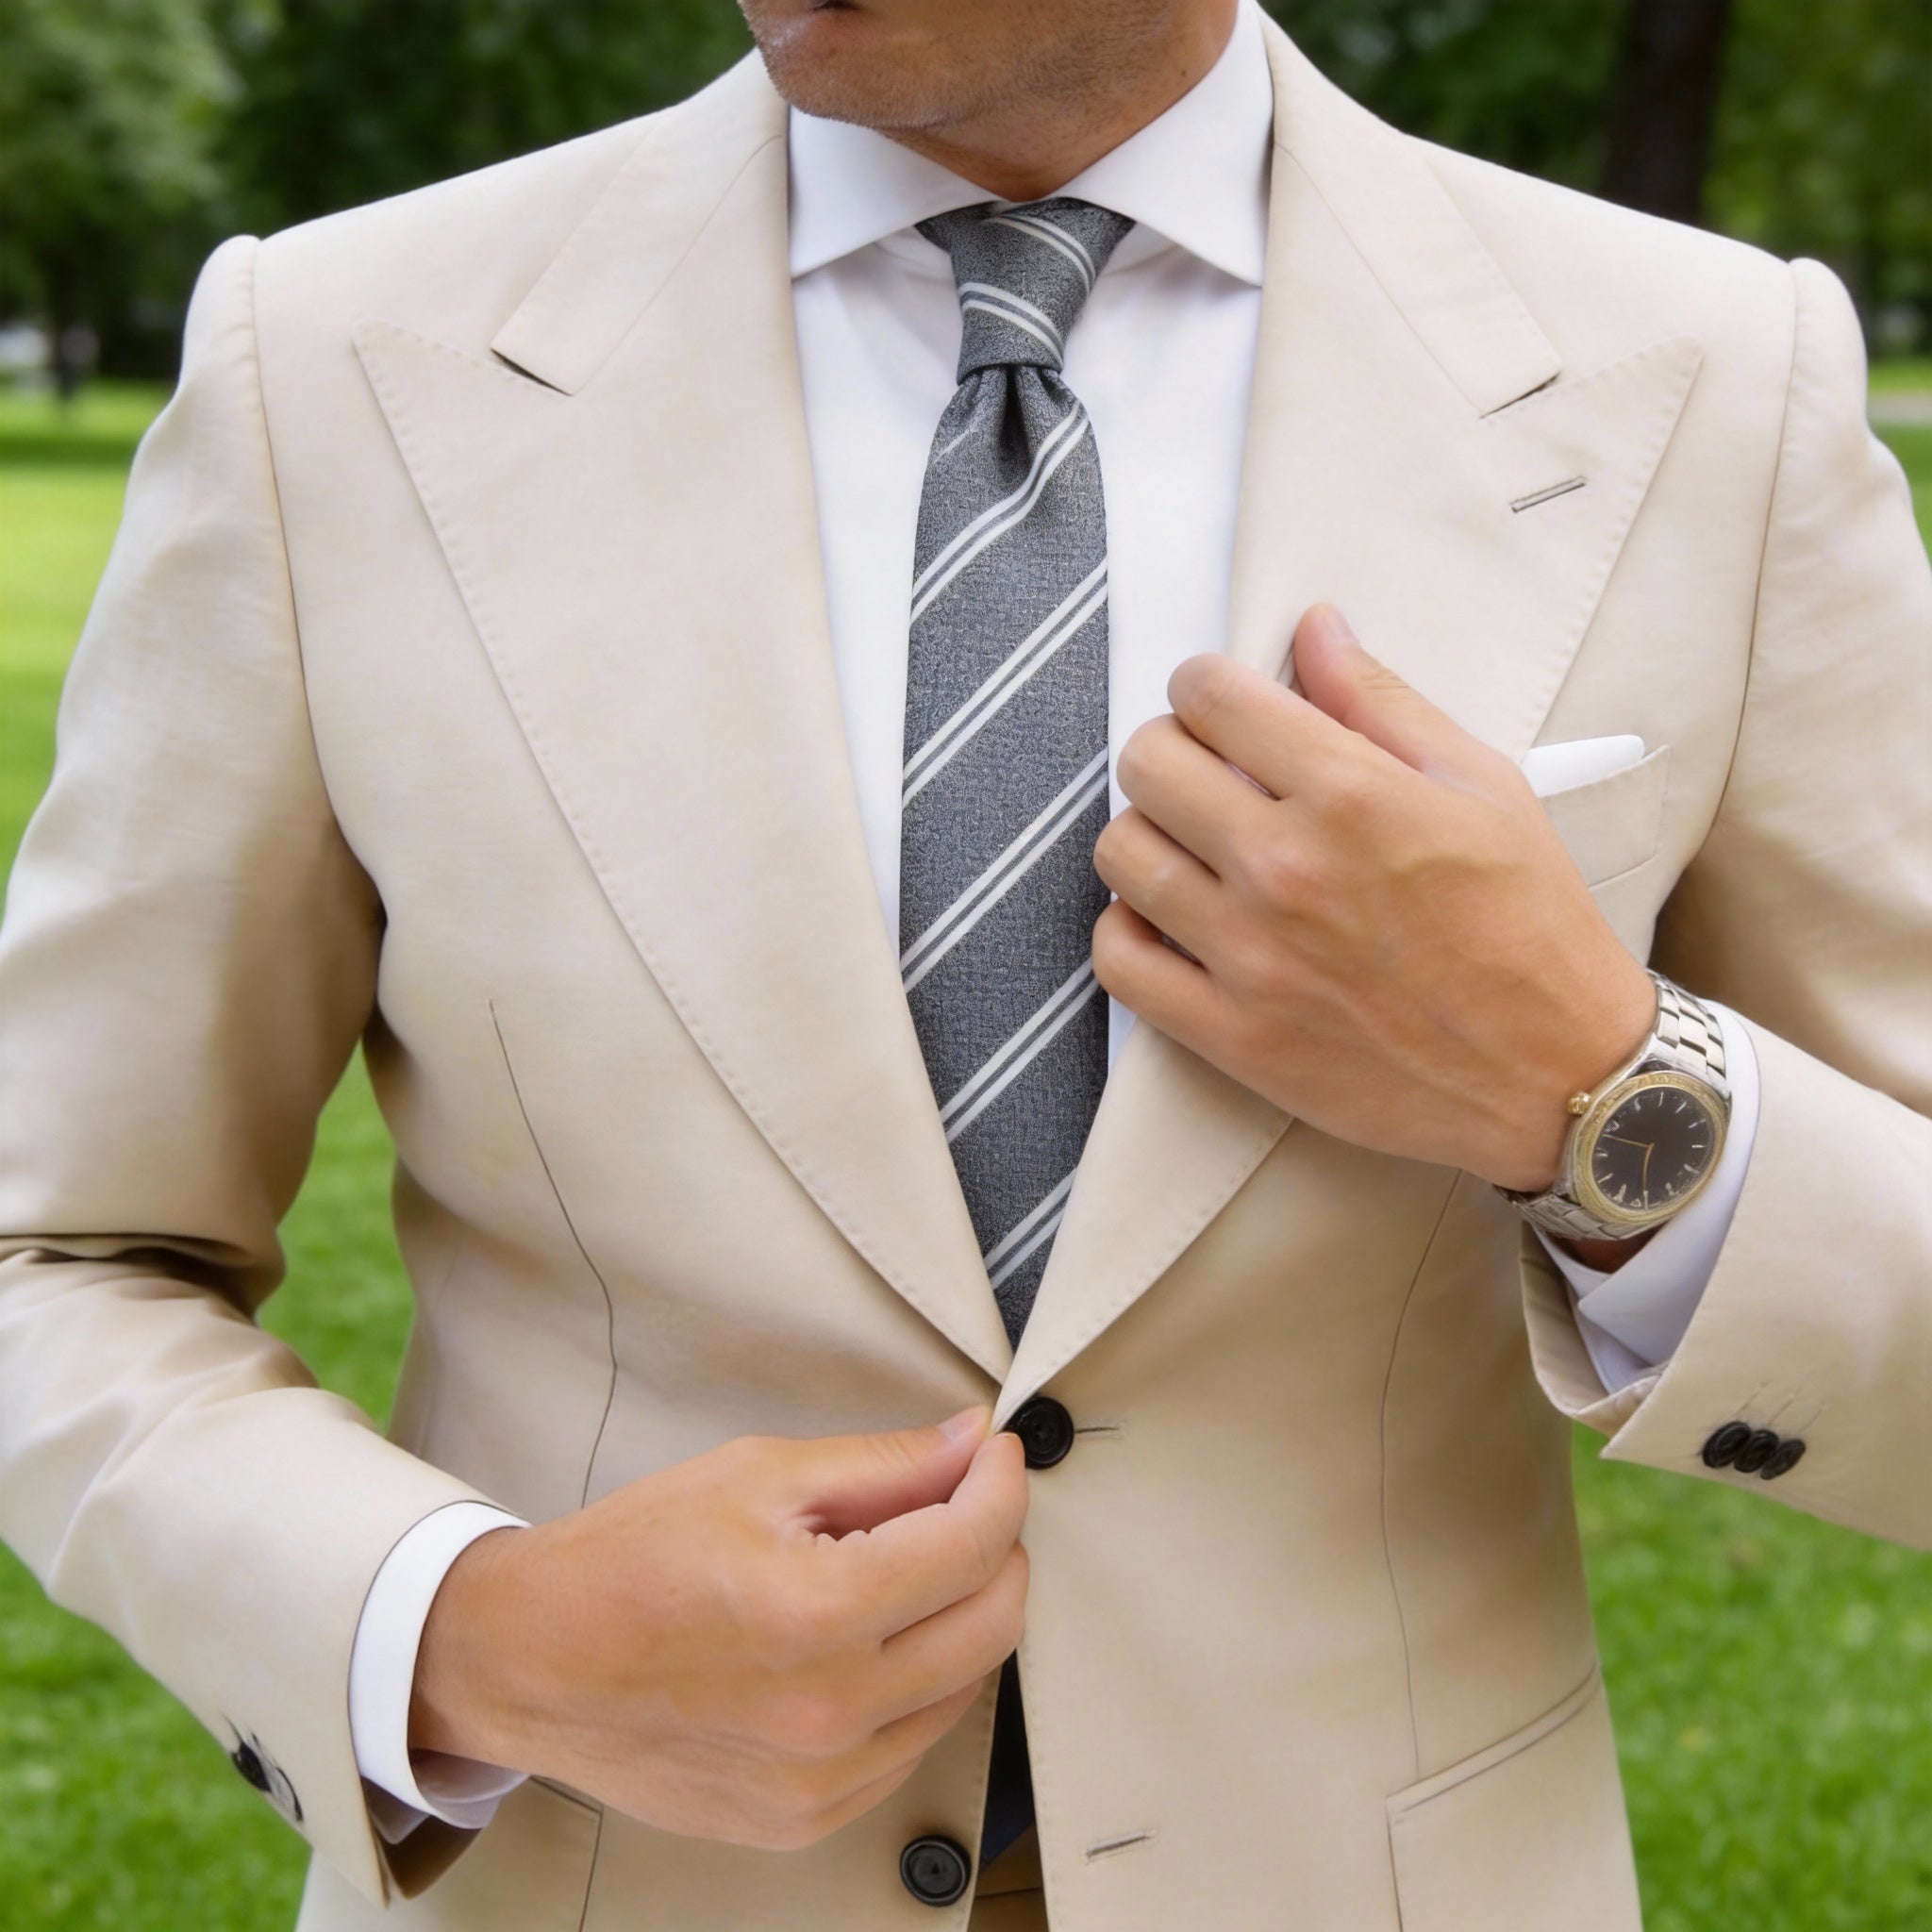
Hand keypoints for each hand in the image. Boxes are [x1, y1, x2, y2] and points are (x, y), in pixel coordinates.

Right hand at [410, 1409, 1027, 1849]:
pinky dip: (917, 1685)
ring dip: (960, 1618)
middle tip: (963, 1503)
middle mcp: (831, 1711)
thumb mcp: (757, 1476)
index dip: (1001, 1484)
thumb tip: (970, 1445)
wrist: (532, 1662)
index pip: (974, 1544)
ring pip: (964, 1689)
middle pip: (993, 1623)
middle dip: (997, 1547)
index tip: (995, 1457)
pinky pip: (910, 1746)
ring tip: (903, 1569)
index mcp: (818, 1613)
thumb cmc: (627, 1564)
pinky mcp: (805, 1819)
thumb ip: (882, 1464)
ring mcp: (821, 1781)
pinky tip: (870, 1642)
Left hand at [1092, 603, 1654, 1192]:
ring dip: (1146, 835)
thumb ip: (1381, 701)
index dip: (1205, 686)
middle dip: (1171, 750)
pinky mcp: (1232, 1035)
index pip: (1209, 696)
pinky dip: (1128, 930)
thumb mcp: (1482, 785)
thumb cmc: (1530, 924)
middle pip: (1148, 764)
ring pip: (1121, 854)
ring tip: (1191, 848)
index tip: (1222, 706)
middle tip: (1208, 774)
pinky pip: (1119, 961)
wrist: (1557, 1074)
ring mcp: (1250, 957)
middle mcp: (1285, 868)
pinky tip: (1172, 921)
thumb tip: (1313, 627)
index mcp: (1349, 794)